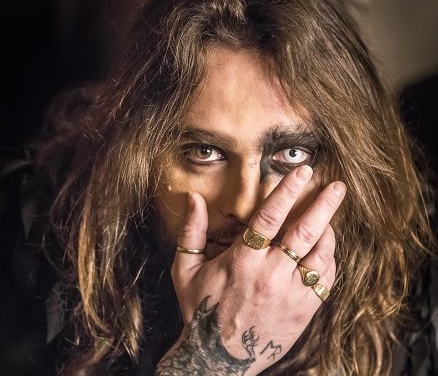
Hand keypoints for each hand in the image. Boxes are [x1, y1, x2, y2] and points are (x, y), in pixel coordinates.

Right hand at [156, 166, 345, 374]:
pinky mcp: (304, 311)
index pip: (270, 217)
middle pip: (305, 232)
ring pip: (320, 254)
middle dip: (324, 204)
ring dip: (328, 230)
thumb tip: (193, 198)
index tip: (303, 172)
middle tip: (337, 186)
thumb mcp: (185, 271)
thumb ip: (191, 232)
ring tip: (329, 216)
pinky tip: (324, 249)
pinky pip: (325, 279)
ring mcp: (291, 295)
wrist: (219, 359)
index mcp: (242, 261)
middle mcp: (270, 275)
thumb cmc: (201, 312)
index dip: (288, 191)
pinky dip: (328, 259)